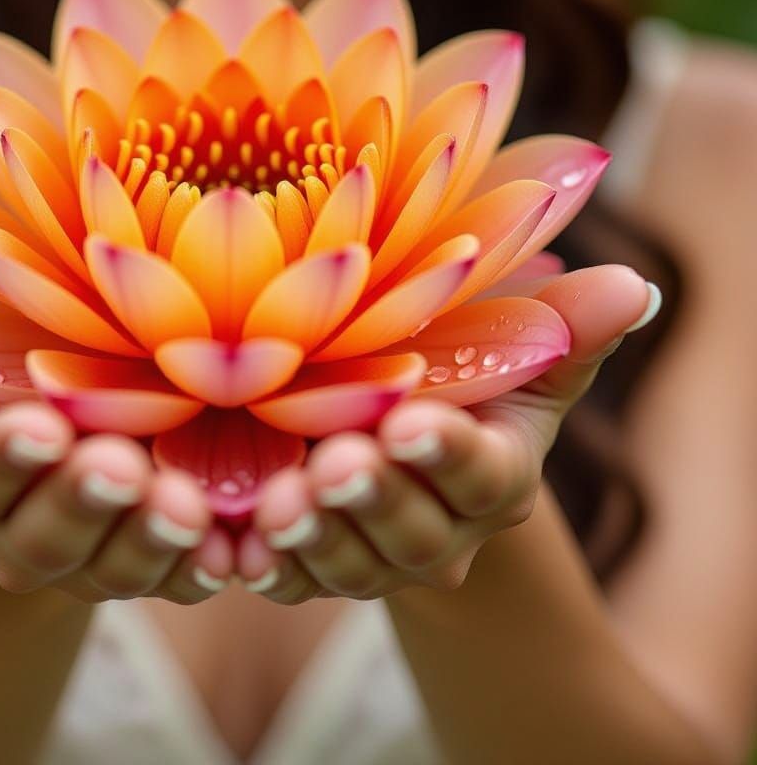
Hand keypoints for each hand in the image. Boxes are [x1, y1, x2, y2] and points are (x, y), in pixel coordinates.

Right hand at [0, 272, 232, 603]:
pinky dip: (205, 568)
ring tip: (184, 503)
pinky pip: (180, 578)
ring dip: (150, 539)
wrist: (64, 436)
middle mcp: (25, 530)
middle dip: (82, 502)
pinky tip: (235, 546)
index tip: (36, 426)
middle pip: (47, 532)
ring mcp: (94, 556)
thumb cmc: (3, 370)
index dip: (2, 456)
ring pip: (117, 564)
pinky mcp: (156, 563)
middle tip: (118, 465)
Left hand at [236, 265, 656, 602]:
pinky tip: (235, 549)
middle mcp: (440, 532)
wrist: (407, 450)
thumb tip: (630, 284)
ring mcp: (375, 558)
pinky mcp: (316, 569)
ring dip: (316, 536)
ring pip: (350, 563)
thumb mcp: (514, 356)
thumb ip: (565, 330)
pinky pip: (291, 580)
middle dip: (376, 497)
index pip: (481, 473)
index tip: (413, 420)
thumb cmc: (466, 384)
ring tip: (280, 501)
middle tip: (339, 463)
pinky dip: (266, 568)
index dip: (449, 452)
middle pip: (414, 530)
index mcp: (493, 478)